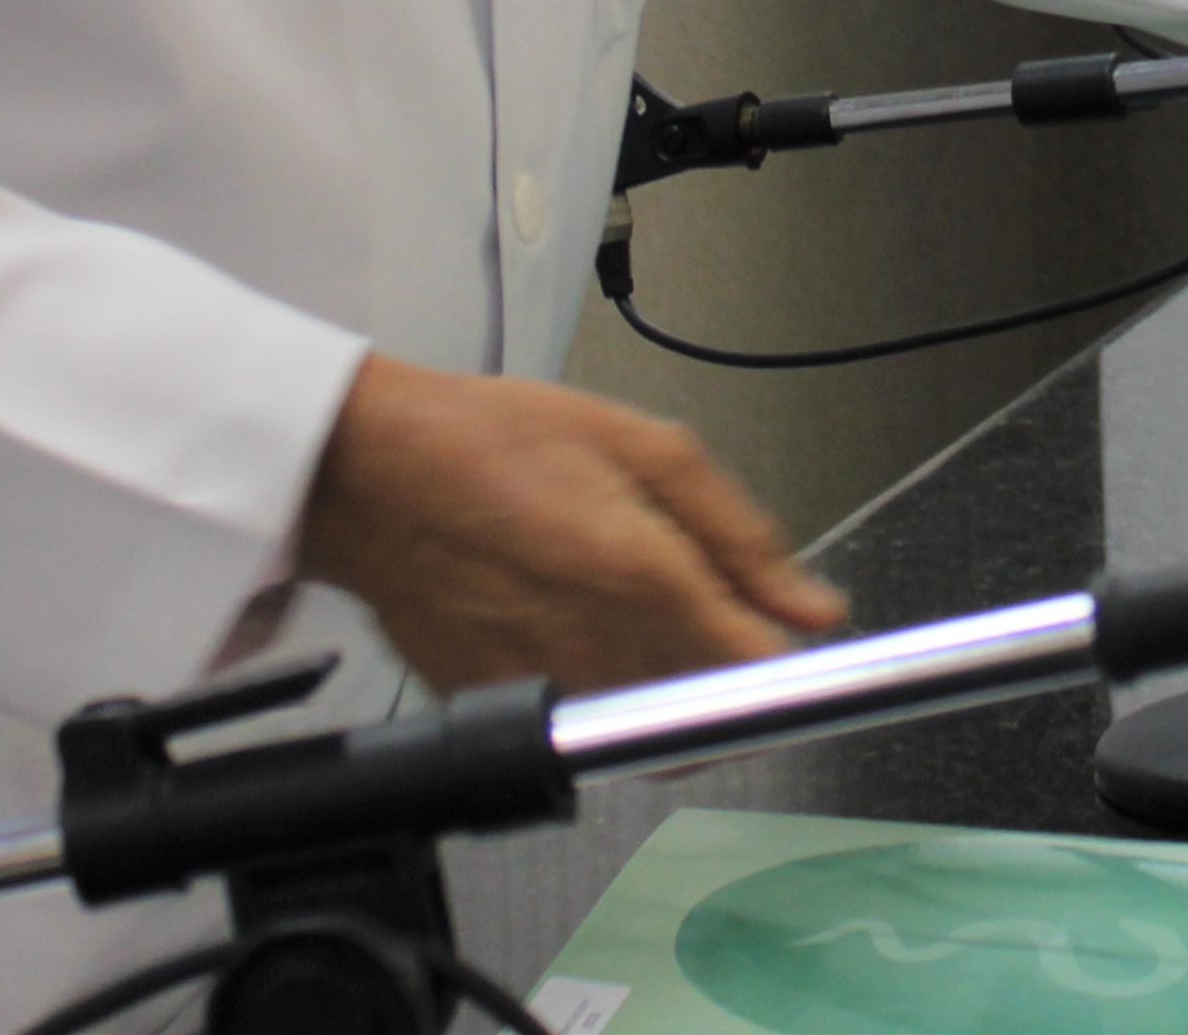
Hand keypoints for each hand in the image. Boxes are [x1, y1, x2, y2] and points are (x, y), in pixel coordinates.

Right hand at [294, 353, 847, 691]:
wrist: (374, 476)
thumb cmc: (496, 444)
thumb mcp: (647, 448)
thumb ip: (743, 536)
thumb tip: (813, 606)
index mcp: (647, 580)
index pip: (759, 679)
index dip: (792, 670)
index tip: (792, 646)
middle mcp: (600, 652)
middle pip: (714, 722)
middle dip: (737, 683)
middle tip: (723, 623)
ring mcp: (547, 693)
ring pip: (652, 741)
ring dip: (676, 700)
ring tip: (647, 623)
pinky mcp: (503, 713)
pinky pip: (585, 735)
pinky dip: (607, 700)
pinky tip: (585, 634)